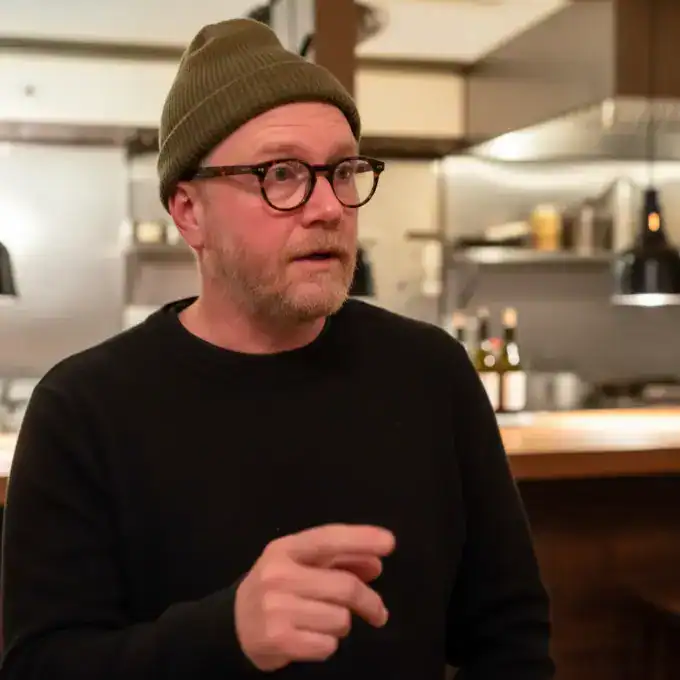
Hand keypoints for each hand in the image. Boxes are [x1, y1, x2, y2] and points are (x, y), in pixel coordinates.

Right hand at [234, 523, 395, 671]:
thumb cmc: (277, 589)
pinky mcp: (278, 639)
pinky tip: (311, 638)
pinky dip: (327, 645)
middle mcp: (278, 574)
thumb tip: (375, 565)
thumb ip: (338, 560)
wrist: (233, 626)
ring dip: (341, 624)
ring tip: (323, 622)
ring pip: (340, 619)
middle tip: (379, 612)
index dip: (361, 538)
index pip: (328, 539)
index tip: (389, 543)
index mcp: (285, 549)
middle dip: (370, 601)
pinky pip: (328, 645)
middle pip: (345, 586)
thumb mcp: (300, 565)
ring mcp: (276, 607)